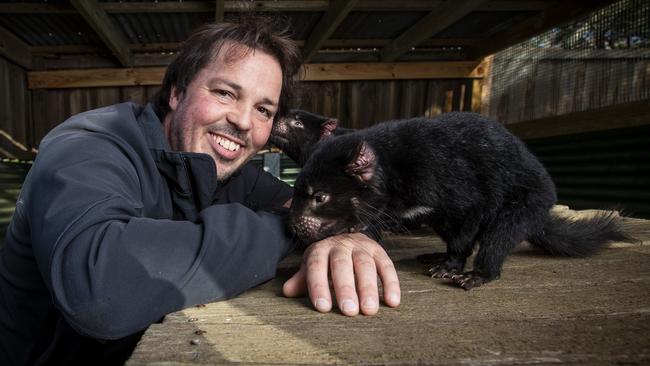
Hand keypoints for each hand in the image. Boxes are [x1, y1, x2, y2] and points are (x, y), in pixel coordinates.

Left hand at [282, 232, 400, 315]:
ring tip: (370, 310)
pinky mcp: (379, 251)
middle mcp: (340, 246)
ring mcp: (361, 247)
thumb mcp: (311, 267)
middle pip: (342, 266)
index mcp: (320, 250)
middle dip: (345, 288)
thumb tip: (287, 292)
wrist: (345, 239)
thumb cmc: (326, 261)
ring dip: (368, 288)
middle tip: (349, 311)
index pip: (317, 266)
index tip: (323, 307)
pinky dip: (391, 284)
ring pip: (365, 265)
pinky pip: (386, 266)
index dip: (318, 286)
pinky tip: (393, 302)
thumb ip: (301, 280)